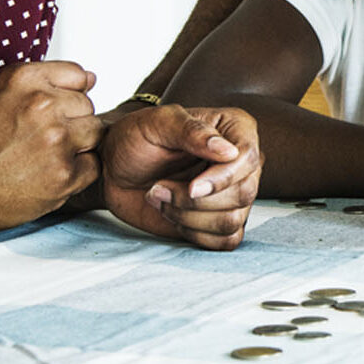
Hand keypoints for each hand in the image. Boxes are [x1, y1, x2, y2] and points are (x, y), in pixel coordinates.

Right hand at [0, 60, 100, 237]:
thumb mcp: (0, 93)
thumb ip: (48, 78)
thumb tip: (92, 79)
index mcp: (25, 79)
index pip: (80, 76)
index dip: (66, 96)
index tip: (50, 111)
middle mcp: (42, 105)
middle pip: (88, 106)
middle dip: (71, 121)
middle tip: (41, 138)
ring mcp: (56, 140)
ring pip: (95, 132)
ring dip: (78, 145)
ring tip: (47, 154)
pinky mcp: (64, 174)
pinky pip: (93, 165)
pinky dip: (77, 172)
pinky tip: (50, 173)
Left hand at [100, 104, 262, 250]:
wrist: (115, 168)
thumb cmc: (137, 138)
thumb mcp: (159, 123)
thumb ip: (193, 132)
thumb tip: (229, 151)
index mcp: (235, 129)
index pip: (248, 158)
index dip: (223, 178)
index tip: (192, 187)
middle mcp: (241, 161)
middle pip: (244, 193)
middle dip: (195, 201)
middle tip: (160, 187)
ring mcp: (232, 192)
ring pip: (232, 220)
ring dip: (189, 217)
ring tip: (162, 198)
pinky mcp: (219, 220)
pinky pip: (225, 241)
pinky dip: (195, 234)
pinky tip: (173, 215)